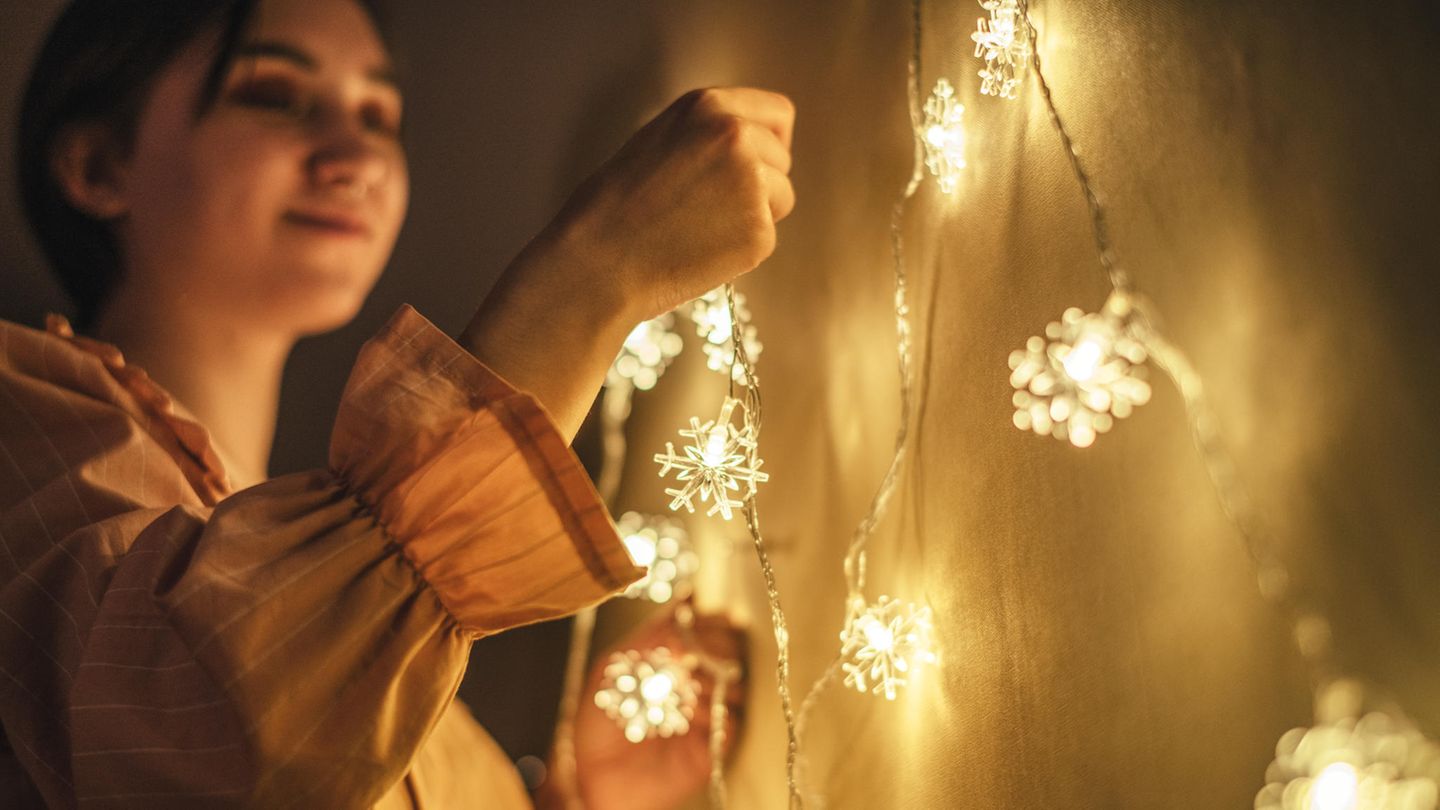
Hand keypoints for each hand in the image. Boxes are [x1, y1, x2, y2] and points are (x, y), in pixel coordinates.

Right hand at [461, 87, 795, 439]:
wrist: (597, 263)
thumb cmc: (615, 209)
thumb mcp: (659, 142)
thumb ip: (707, 135)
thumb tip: (753, 146)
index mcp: (708, 106)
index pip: (777, 113)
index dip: (770, 141)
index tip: (755, 163)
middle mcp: (736, 135)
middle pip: (782, 157)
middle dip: (760, 182)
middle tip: (711, 208)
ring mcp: (752, 183)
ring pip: (782, 198)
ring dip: (754, 215)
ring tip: (699, 228)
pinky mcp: (760, 231)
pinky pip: (767, 237)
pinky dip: (742, 249)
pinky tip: (699, 251)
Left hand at [567, 606, 745, 809]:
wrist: (594, 775)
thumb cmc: (600, 720)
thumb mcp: (613, 669)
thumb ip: (648, 637)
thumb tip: (685, 605)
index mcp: (672, 659)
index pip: (703, 627)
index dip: (706, 617)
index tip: (699, 611)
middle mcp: (695, 681)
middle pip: (727, 650)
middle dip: (714, 645)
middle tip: (695, 650)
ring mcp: (706, 712)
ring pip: (734, 683)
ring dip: (713, 679)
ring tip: (688, 685)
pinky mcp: (712, 745)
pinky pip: (729, 721)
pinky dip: (712, 713)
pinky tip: (689, 716)